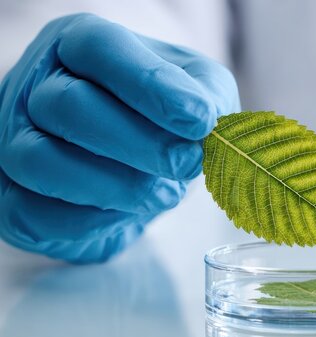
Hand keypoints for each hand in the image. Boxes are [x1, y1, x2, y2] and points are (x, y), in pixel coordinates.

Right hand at [0, 13, 239, 261]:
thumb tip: (200, 120)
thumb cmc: (166, 120)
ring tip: (164, 194)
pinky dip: (90, 221)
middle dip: (140, 143)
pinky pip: (34, 213)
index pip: (100, 48)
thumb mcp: (197, 92)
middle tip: (186, 164)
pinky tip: (128, 214)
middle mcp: (35, 85)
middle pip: (68, 105)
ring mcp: (12, 140)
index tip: (200, 119)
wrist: (136, 168)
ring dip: (115, 186)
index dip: (152, 85)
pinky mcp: (10, 198)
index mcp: (78, 44)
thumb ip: (205, 98)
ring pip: (40, 160)